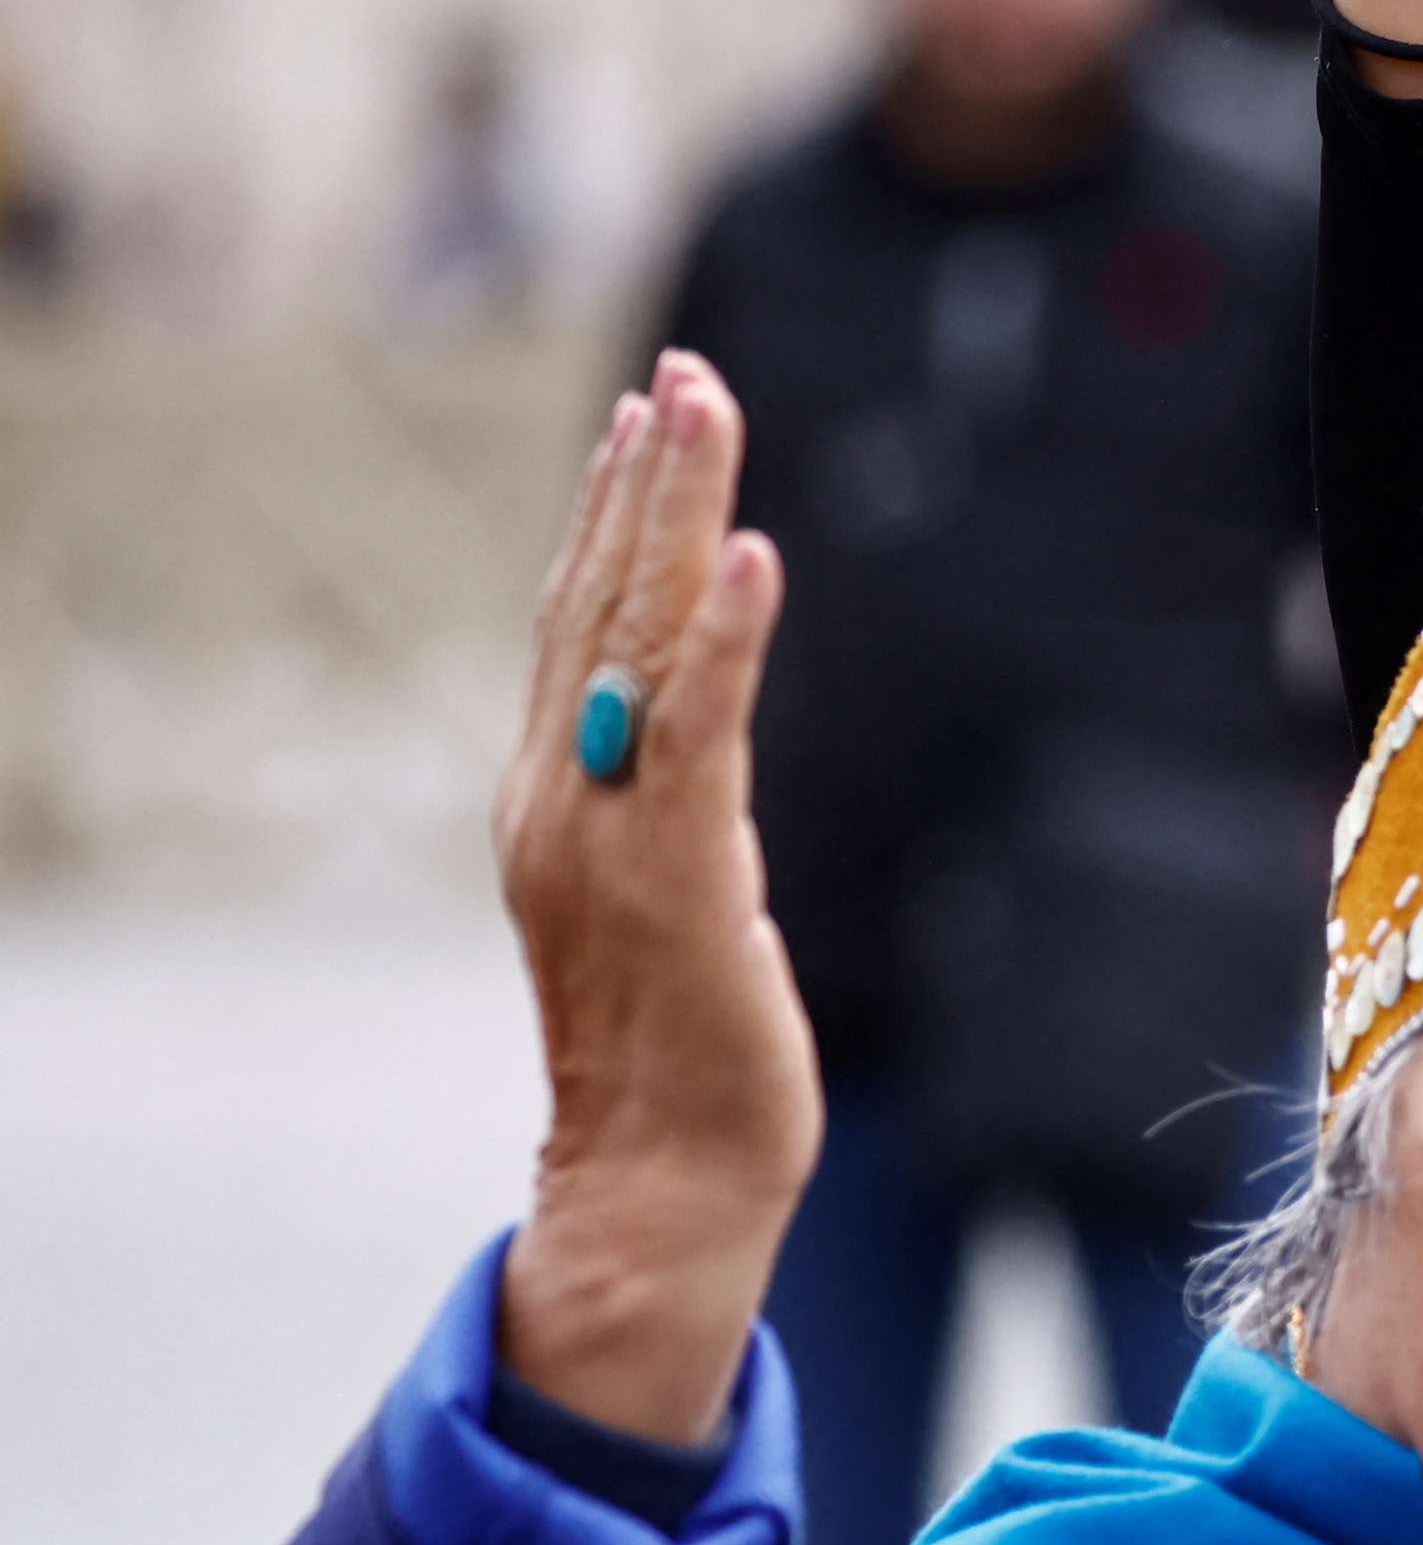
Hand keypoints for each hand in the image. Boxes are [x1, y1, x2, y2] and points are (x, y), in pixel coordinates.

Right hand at [491, 356, 816, 1445]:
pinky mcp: (678, 872)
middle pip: (597, 601)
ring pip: (638, 636)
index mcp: (549, 798)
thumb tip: (692, 738)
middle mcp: (556, 797)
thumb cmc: (677, 1052)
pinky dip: (723, 635)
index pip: (576, 624)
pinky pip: (698, 730)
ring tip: (702, 405)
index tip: (647, 411)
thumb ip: (663, 806)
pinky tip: (751, 553)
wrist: (660, 1175)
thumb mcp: (667, 894)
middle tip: (682, 369)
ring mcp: (606, 831)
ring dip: (675, 513)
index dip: (609, 513)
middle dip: (643, 477)